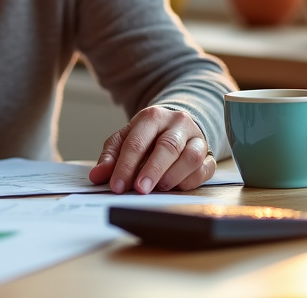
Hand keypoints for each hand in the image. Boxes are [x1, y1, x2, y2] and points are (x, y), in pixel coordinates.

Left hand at [87, 106, 214, 193]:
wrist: (177, 125)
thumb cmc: (148, 136)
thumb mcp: (126, 139)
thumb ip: (111, 157)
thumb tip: (97, 176)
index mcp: (152, 117)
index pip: (137, 142)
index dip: (126, 165)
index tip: (117, 186)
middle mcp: (177, 123)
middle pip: (167, 147)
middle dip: (152, 170)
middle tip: (140, 189)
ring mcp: (196, 137)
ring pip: (191, 156)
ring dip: (174, 175)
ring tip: (160, 188)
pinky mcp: (209, 154)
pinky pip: (205, 168)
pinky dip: (191, 181)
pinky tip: (177, 187)